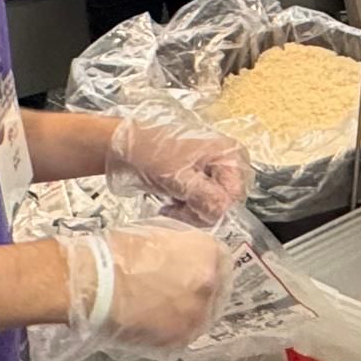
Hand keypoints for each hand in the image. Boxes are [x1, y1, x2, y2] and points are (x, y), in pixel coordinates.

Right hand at [34, 218, 230, 360]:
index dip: (206, 265)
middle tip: (178, 292)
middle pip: (215, 289)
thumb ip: (183, 245)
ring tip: (162, 310)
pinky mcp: (180, 339)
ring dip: (187, 312)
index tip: (194, 271)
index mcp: (209, 253)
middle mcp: (211, 284)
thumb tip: (185, 255)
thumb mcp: (160, 233)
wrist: (97, 283)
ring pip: (201, 315)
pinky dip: (171, 330)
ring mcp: (197, 315)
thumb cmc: (120, 251)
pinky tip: (153, 323)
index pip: (221, 260)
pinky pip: (183, 335)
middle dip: (199, 290)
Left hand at [105, 103, 253, 223]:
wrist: (125, 146)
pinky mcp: (200, 184)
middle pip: (226, 203)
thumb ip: (203, 195)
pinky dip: (186, 211)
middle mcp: (227, 163)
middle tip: (175, 209)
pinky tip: (171, 205)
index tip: (188, 207)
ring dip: (191, 213)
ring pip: (213, 208)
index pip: (234, 194)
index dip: (214, 205)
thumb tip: (221, 211)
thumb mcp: (178, 175)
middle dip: (201, 211)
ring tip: (169, 207)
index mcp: (230, 154)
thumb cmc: (152, 151)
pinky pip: (202, 207)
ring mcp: (214, 174)